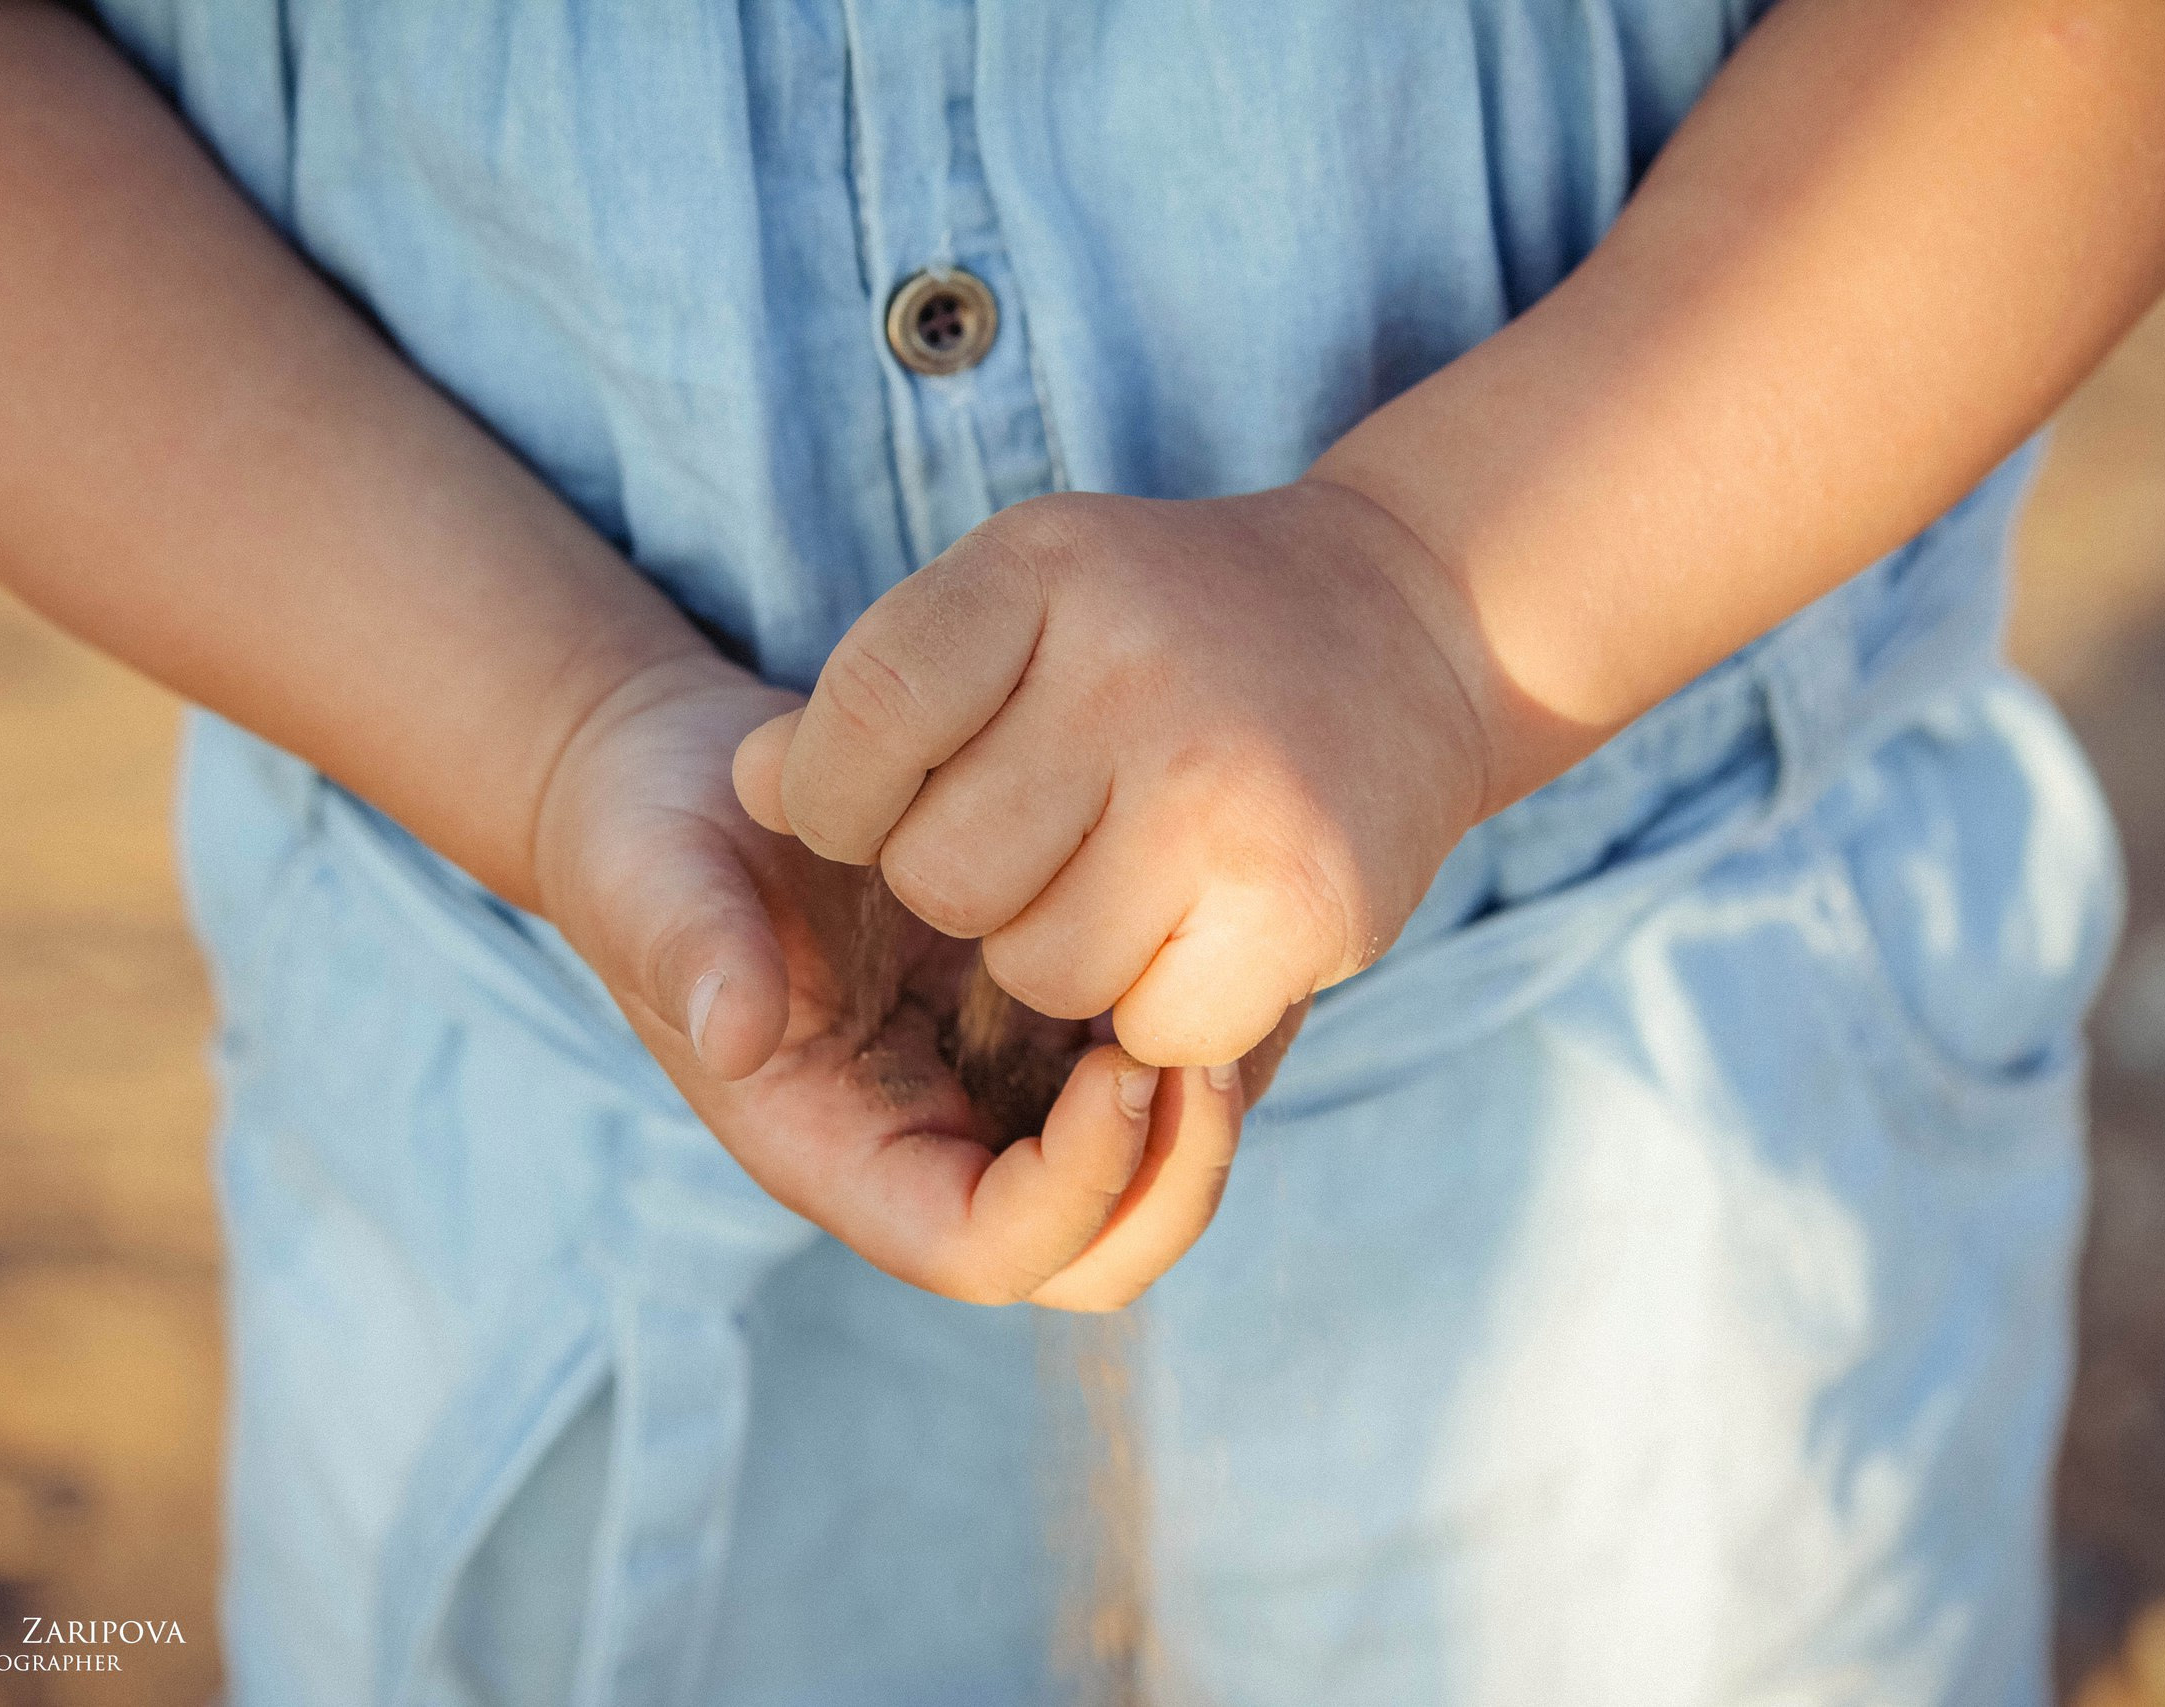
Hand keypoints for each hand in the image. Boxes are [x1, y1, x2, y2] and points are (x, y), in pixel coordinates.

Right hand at [528, 651, 1294, 1308]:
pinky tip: (1226, 933)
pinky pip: (1163, 1064)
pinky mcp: (1048, 1015)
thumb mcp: (650, 872)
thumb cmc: (656, 836)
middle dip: (1175, 1182)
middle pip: (1097, 1253)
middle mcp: (939, 1143)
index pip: (982, 1250)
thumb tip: (736, 1033)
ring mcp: (1004, 1086)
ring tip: (1244, 987)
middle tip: (1213, 1053)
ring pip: (1154, 1170)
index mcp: (845, 1152)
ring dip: (1213, 1107)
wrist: (695, 776)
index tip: (1122, 1069)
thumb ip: (688, 951)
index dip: (1070, 1193)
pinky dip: (1211, 1024)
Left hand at [732, 480, 1491, 1066]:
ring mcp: (1223, 786)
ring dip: (1069, 961)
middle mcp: (1131, 668)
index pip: (858, 727)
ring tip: (1138, 881)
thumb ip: (884, 699)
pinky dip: (1165, 1011)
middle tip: (1056, 842)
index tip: (898, 803)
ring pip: (1038, 969)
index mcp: (1039, 572)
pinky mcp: (1302, 898)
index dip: (845, 800)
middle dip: (974, 889)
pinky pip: (1151, 1029)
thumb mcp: (1020, 604)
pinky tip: (1207, 932)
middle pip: (940, 876)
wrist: (1413, 625)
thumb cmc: (1169, 632)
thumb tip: (752, 789)